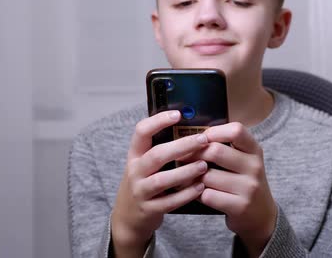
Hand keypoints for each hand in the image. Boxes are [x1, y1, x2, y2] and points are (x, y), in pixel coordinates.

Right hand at [111, 110, 208, 256]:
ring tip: (204, 165)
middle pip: (157, 155)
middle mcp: (135, 171)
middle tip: (203, 139)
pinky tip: (200, 187)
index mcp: (135, 155)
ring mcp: (140, 191)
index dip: (158, 121)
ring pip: (162, 180)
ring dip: (185, 171)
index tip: (178, 114)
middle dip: (181, 146)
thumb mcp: (144, 164)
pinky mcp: (149, 209)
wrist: (127, 217)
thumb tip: (189, 128)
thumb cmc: (143, 183)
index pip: (141, 132)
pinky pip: (169, 202)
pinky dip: (186, 194)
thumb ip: (160, 148)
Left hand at [196, 122, 277, 256]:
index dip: (214, 131)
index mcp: (254, 150)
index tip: (201, 139)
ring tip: (185, 176)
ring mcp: (249, 187)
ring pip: (208, 175)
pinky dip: (196, 193)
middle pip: (216, 151)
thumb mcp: (243, 160)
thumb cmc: (243, 182)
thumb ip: (225, 147)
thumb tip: (191, 137)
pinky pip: (208, 195)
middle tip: (182, 157)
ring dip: (192, 176)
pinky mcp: (240, 206)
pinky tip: (195, 192)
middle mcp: (254, 167)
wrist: (261, 215)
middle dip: (194, 154)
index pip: (236, 130)